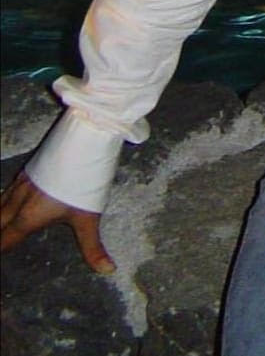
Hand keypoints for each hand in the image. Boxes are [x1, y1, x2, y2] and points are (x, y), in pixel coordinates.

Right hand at [0, 171, 114, 273]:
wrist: (83, 141)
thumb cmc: (84, 180)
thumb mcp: (88, 217)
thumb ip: (93, 247)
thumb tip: (107, 270)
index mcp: (27, 217)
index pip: (3, 241)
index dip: (0, 250)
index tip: (1, 254)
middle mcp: (18, 201)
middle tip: (1, 241)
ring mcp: (21, 183)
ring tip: (1, 225)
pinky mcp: (28, 169)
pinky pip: (8, 190)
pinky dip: (4, 200)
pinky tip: (10, 199)